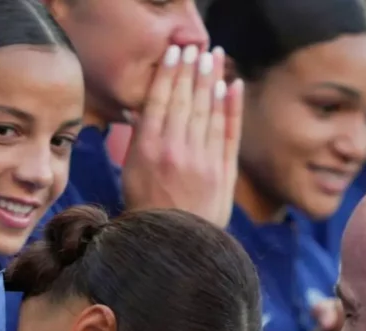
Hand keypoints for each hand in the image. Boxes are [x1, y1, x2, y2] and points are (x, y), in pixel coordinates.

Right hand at [121, 44, 243, 228]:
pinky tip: (233, 86)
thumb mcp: (131, 174)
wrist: (173, 246)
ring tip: (215, 58)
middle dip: (193, 72)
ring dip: (213, 81)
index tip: (175, 54)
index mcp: (149, 149)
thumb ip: (140, 140)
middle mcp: (176, 150)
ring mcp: (203, 161)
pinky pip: (230, 133)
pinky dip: (232, 108)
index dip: (169, 74)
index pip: (161, 101)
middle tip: (197, 49)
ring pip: (209, 112)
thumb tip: (144, 110)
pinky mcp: (223, 173)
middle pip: (186, 101)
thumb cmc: (148, 210)